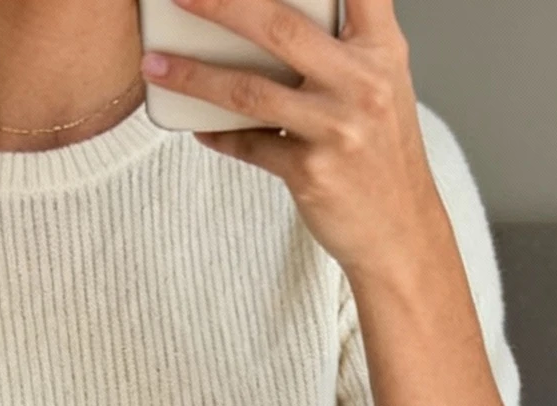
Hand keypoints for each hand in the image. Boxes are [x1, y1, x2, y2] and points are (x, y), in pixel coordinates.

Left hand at [141, 0, 443, 282]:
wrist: (401, 232)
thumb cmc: (382, 151)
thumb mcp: (380, 83)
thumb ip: (341, 46)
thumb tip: (265, 19)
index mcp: (381, 48)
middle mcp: (361, 81)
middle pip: (278, 27)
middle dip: (220, 4)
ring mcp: (336, 128)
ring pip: (249, 91)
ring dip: (193, 76)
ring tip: (155, 64)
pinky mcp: (311, 173)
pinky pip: (248, 145)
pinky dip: (217, 134)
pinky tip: (196, 126)